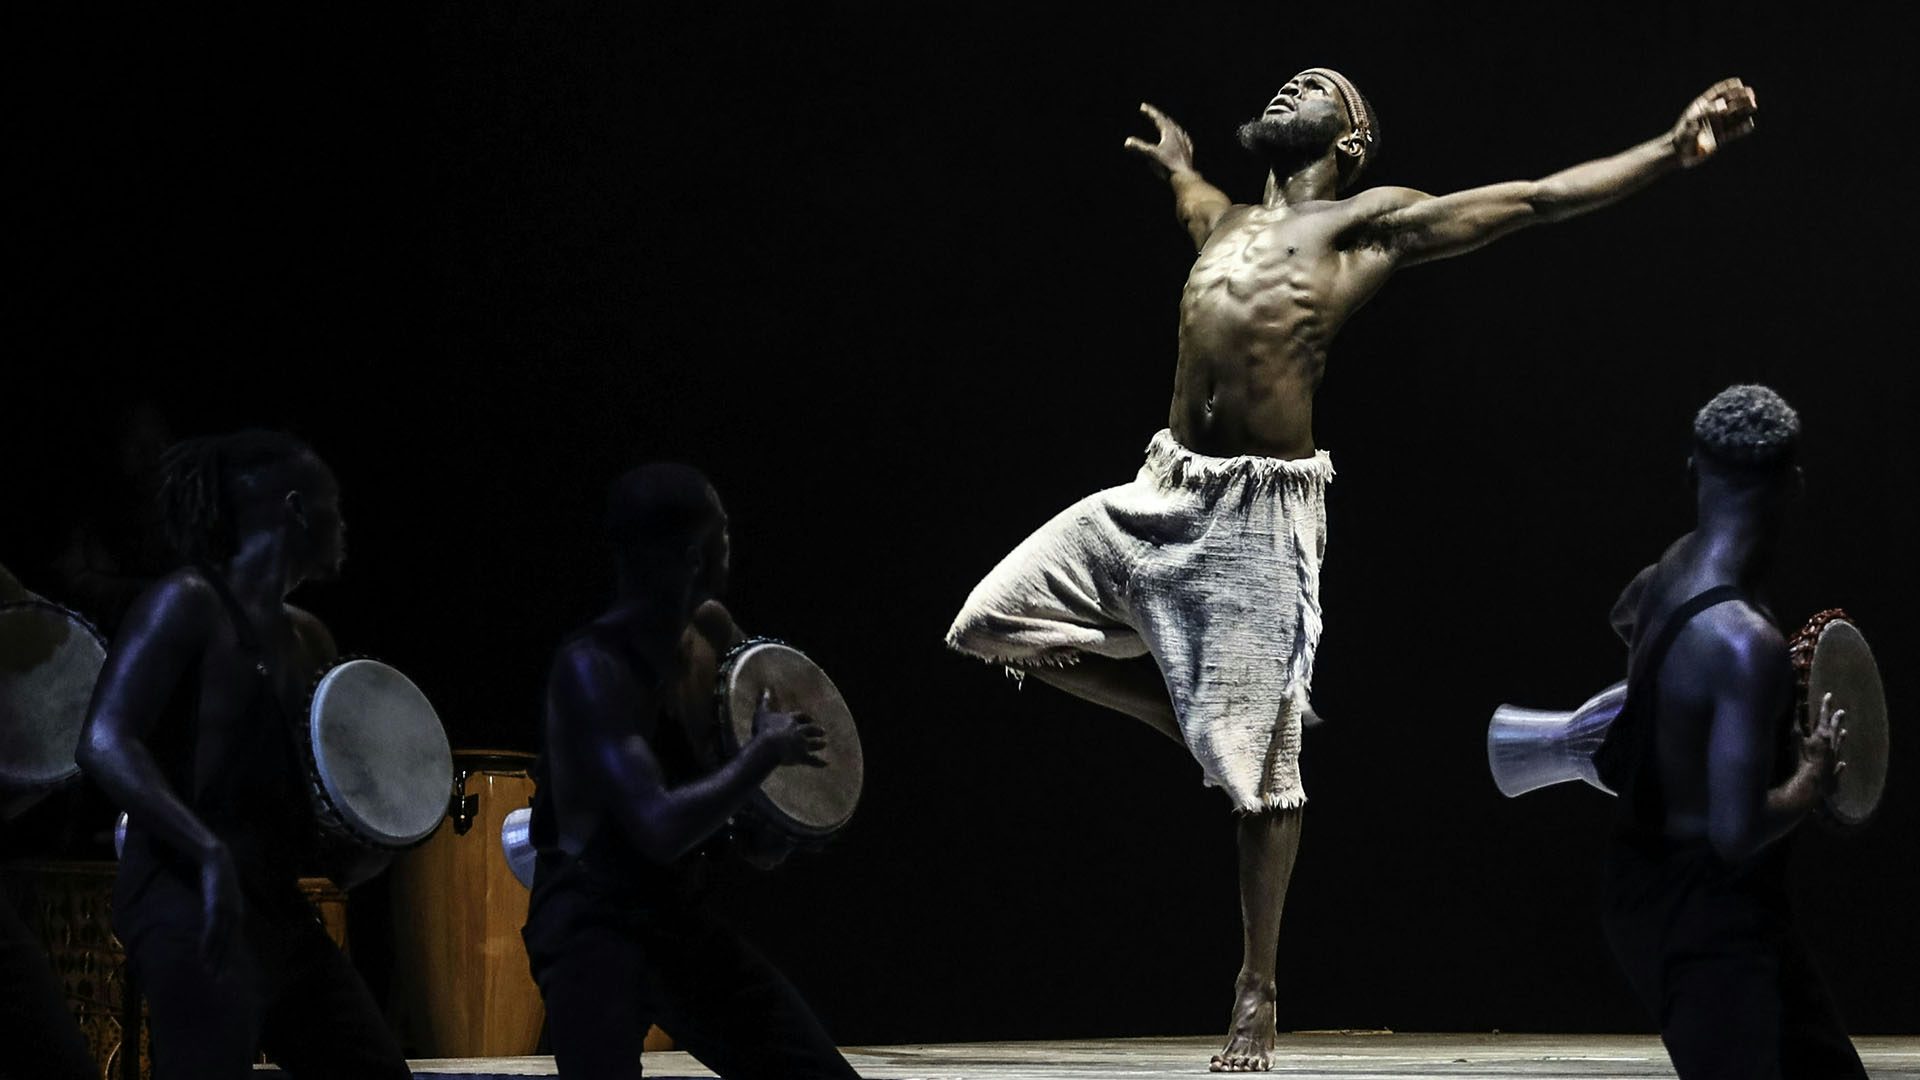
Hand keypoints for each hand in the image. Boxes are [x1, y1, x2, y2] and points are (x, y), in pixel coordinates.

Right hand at [198, 843, 244, 969]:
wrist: (217, 857)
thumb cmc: (216, 878)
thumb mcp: (221, 897)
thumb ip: (219, 911)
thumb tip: (214, 924)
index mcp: (238, 913)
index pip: (234, 940)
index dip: (229, 957)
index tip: (225, 974)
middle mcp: (236, 913)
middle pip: (230, 943)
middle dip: (225, 963)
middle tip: (220, 982)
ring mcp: (228, 910)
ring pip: (222, 940)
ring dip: (216, 958)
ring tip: (211, 974)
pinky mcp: (217, 905)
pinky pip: (213, 929)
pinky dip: (209, 944)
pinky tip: (204, 956)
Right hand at [751, 689, 827, 766]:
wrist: (769, 745)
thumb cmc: (764, 729)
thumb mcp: (762, 713)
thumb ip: (764, 701)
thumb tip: (765, 689)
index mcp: (791, 720)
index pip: (802, 717)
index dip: (806, 718)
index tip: (810, 719)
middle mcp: (799, 731)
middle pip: (811, 729)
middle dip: (817, 730)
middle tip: (823, 731)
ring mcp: (802, 744)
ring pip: (814, 743)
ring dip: (820, 743)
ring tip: (824, 743)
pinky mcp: (802, 756)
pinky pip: (813, 760)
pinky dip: (819, 762)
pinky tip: (826, 763)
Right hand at [1123, 103, 1196, 176]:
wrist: (1183, 178)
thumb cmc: (1168, 166)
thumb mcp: (1151, 155)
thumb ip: (1139, 147)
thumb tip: (1127, 142)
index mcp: (1169, 132)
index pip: (1158, 118)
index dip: (1150, 112)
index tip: (1143, 106)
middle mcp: (1178, 134)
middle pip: (1167, 121)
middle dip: (1158, 116)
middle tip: (1151, 113)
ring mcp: (1184, 142)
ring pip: (1176, 129)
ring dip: (1169, 124)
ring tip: (1165, 123)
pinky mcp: (1187, 151)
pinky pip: (1184, 139)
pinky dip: (1179, 135)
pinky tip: (1182, 136)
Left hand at [1672, 78, 1756, 166]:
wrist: (1678, 155)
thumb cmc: (1680, 136)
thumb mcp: (1691, 122)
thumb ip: (1706, 113)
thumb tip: (1723, 107)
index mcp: (1702, 107)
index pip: (1717, 92)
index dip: (1728, 86)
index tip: (1738, 83)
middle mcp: (1711, 115)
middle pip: (1729, 102)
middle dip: (1740, 97)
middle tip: (1751, 94)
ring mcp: (1716, 126)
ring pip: (1734, 115)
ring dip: (1744, 110)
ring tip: (1754, 106)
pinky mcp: (1719, 138)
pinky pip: (1734, 132)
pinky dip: (1742, 128)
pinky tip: (1750, 124)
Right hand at [1797, 691, 1848, 795]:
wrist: (1813, 783)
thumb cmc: (1802, 759)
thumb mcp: (1796, 738)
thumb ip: (1796, 722)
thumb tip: (1796, 706)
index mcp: (1821, 736)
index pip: (1824, 717)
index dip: (1825, 706)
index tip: (1829, 695)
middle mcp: (1831, 746)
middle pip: (1834, 730)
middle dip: (1836, 720)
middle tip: (1842, 712)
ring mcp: (1833, 759)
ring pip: (1838, 746)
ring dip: (1841, 738)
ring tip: (1845, 732)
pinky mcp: (1832, 773)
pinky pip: (1838, 767)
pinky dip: (1840, 764)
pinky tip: (1843, 763)